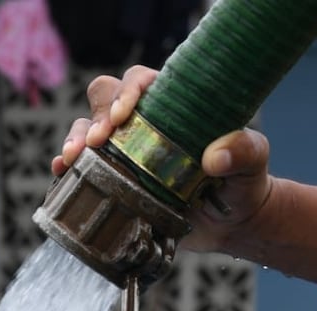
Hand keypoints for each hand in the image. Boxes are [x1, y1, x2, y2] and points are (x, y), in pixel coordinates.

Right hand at [52, 66, 272, 252]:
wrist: (231, 225)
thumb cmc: (243, 184)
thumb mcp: (253, 163)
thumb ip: (244, 151)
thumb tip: (215, 156)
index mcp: (171, 106)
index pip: (140, 81)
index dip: (127, 91)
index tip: (124, 115)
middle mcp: (142, 123)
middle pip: (103, 98)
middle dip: (96, 116)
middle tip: (98, 141)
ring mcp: (123, 151)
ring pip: (85, 129)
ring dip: (75, 140)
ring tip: (74, 158)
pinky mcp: (112, 180)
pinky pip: (81, 167)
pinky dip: (67, 167)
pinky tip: (63, 172)